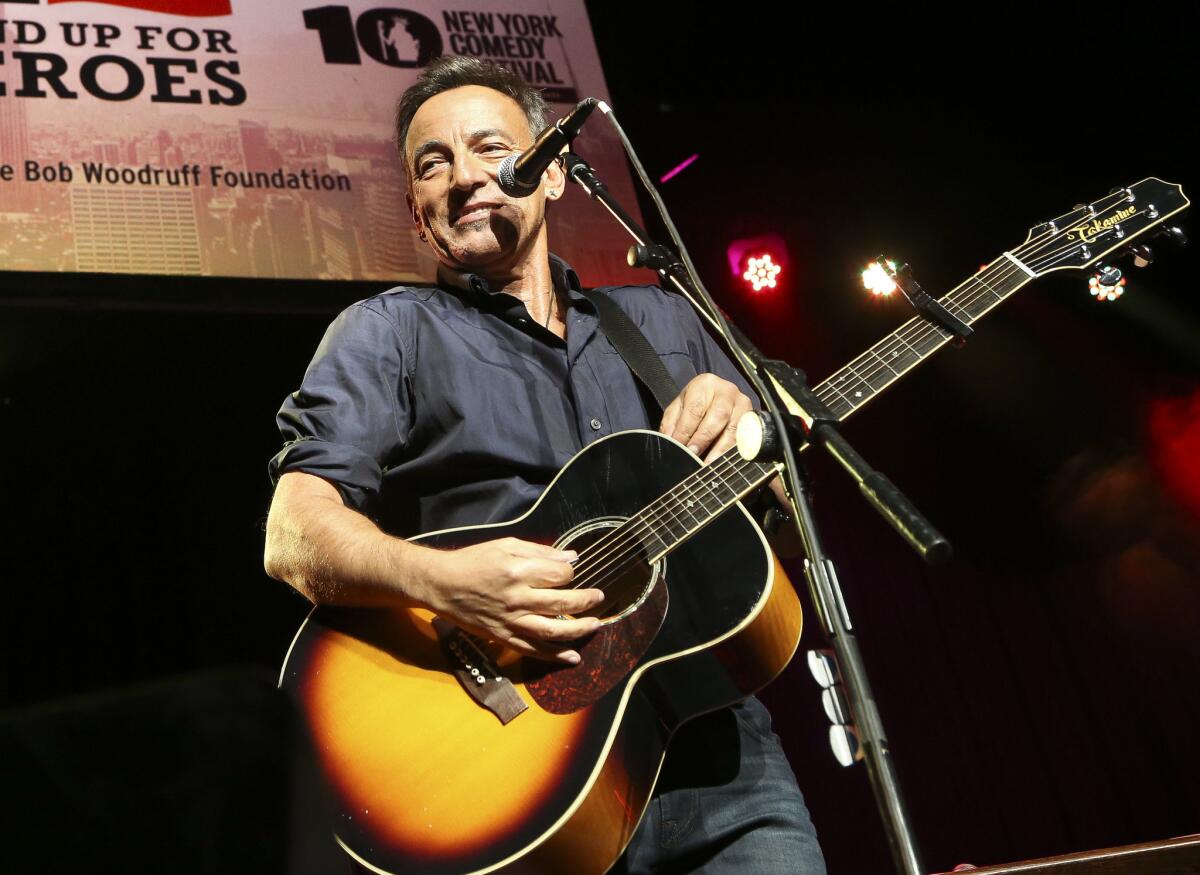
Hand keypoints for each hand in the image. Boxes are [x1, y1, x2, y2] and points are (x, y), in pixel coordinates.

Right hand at [418, 537, 604, 663]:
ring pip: (552, 630)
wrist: (441, 584)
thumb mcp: (505, 545)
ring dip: (578, 629)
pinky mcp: (502, 637)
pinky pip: (532, 650)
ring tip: (594, 625)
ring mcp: (510, 620)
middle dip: (586, 600)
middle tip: (599, 597)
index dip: (570, 572)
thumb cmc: (473, 561)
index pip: (559, 574)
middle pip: (562, 602)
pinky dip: (554, 655)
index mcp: (518, 571)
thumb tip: (571, 557)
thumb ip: (540, 552)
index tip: (570, 571)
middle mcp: (516, 598)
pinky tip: (572, 657)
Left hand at [659, 373, 753, 462]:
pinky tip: (725, 462)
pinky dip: (734, 451)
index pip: (695, 409)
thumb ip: (671, 423)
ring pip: (735, 427)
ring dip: (721, 448)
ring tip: (709, 464)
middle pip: (719, 415)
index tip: (681, 447)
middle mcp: (727, 391)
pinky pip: (746, 437)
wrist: (716, 395)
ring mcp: (743, 404)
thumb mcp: (679, 407)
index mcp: (705, 384)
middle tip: (694, 455)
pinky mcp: (753, 418)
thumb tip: (670, 441)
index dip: (687, 430)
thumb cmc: (695, 402)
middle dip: (705, 438)